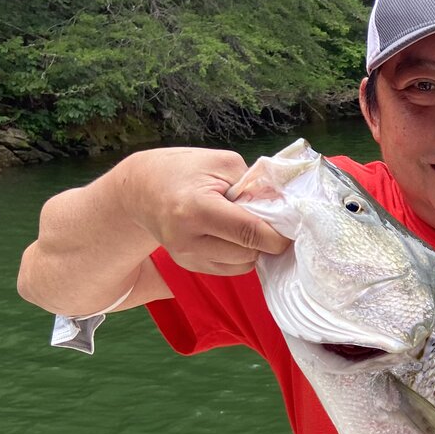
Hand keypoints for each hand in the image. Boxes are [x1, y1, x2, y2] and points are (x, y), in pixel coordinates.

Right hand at [111, 147, 290, 274]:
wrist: (141, 189)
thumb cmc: (183, 169)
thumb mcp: (221, 163)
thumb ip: (254, 185)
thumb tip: (284, 209)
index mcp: (196, 208)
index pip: (250, 232)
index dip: (278, 234)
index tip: (293, 225)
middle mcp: (188, 239)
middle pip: (249, 253)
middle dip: (265, 239)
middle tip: (267, 218)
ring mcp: (187, 257)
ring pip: (243, 266)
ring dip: (254, 248)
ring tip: (244, 223)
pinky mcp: (189, 266)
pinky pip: (231, 269)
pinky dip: (240, 254)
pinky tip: (231, 234)